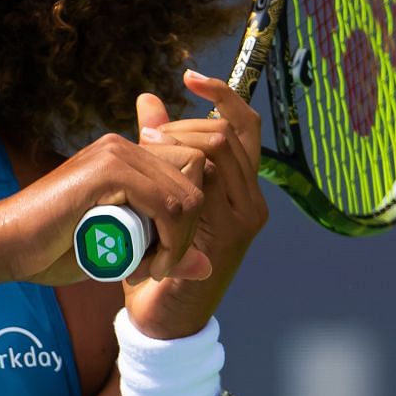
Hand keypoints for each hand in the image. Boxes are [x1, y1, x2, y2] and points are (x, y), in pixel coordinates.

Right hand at [0, 105, 214, 290]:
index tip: (161, 260)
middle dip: (190, 230)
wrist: (3, 246)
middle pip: (197, 175)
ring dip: (180, 240)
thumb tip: (207, 267)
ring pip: (189, 192)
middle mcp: (124, 146)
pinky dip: (169, 241)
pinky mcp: (108, 171)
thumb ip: (161, 252)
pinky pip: (168, 204)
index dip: (189, 219)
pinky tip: (146, 266)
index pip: (190, 171)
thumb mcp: (119, 253)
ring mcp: (116, 154)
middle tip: (159, 266)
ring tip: (150, 269)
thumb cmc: (50, 249)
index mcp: (125, 157)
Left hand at [123, 68, 267, 337]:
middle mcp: (251, 197)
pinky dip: (178, 168)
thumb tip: (147, 99)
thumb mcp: (155, 193)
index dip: (221, 95)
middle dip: (183, 125)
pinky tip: (153, 169)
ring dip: (177, 144)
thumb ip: (158, 147)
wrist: (161, 319)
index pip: (242, 124)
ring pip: (216, 150)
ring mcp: (244, 214)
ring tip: (144, 153)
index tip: (189, 76)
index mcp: (239, 186)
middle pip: (227, 131)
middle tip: (147, 137)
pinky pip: (208, 181)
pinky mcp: (231, 232)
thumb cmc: (154, 258)